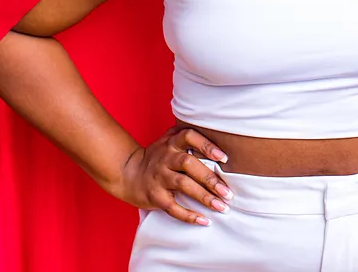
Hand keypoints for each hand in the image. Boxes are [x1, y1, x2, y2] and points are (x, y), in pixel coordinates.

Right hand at [114, 125, 233, 224]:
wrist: (128, 172)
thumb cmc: (158, 156)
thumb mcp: (168, 140)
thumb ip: (188, 136)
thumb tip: (221, 136)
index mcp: (172, 143)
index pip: (190, 137)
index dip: (207, 146)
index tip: (224, 158)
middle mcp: (165, 158)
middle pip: (189, 164)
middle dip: (210, 179)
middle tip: (228, 193)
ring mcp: (159, 177)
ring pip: (184, 185)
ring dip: (204, 197)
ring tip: (222, 207)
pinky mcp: (155, 196)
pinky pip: (172, 207)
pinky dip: (188, 215)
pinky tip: (204, 220)